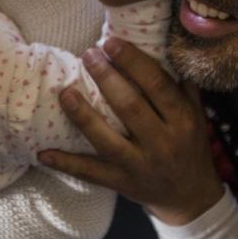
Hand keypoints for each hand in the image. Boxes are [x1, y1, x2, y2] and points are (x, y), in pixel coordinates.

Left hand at [38, 38, 223, 225]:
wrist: (190, 196)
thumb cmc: (189, 145)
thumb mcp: (195, 115)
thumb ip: (181, 85)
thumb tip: (162, 45)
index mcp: (182, 120)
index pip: (157, 85)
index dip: (133, 62)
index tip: (111, 42)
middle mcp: (162, 143)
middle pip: (130, 107)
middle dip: (107, 78)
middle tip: (88, 54)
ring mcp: (139, 165)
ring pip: (107, 140)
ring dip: (83, 116)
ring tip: (65, 92)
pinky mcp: (121, 183)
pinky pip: (90, 173)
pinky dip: (65, 163)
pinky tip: (42, 153)